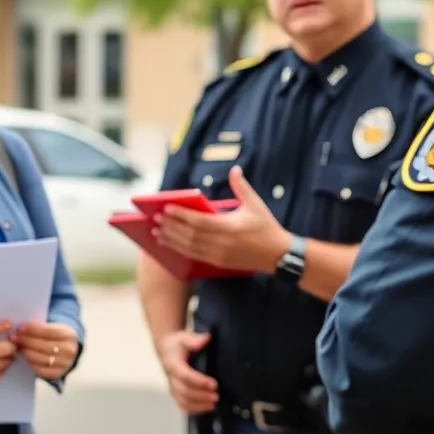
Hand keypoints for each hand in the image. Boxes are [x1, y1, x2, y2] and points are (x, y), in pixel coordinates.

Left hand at [12, 322, 79, 381]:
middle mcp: (69, 350)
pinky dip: (31, 363)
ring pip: (41, 358)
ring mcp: (65, 363)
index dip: (33, 329)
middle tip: (15, 338)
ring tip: (19, 347)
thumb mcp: (55, 328)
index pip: (48, 331)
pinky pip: (41, 370)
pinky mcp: (58, 373)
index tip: (20, 328)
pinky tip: (26, 357)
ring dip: (27, 352)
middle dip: (27, 341)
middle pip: (44, 345)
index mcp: (69, 335)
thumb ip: (40, 328)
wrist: (69, 350)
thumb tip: (21, 330)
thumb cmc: (57, 337)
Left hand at [153, 166, 289, 271]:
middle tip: (156, 219)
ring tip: (157, 232)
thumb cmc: (266, 227)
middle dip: (171, 227)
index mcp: (228, 227)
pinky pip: (195, 256)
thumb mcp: (256, 204)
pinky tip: (171, 244)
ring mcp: (219, 255)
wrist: (277, 255)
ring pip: (189, 248)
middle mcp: (221, 242)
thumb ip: (242, 187)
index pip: (198, 221)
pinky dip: (180, 250)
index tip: (166, 208)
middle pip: (189, 235)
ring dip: (171, 240)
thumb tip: (234, 170)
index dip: (181, 215)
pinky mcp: (219, 263)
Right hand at [156, 329, 218, 414]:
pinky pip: (182, 405)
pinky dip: (193, 409)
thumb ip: (194, 339)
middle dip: (201, 395)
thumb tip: (206, 338)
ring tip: (212, 404)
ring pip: (183, 401)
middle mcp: (171, 378)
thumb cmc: (176, 344)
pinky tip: (206, 408)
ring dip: (198, 405)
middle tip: (216, 396)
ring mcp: (172, 387)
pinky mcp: (175, 392)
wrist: (166, 349)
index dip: (199, 381)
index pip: (185, 376)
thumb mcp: (184, 337)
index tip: (214, 384)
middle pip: (185, 391)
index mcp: (172, 364)